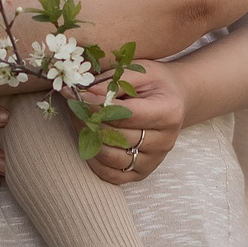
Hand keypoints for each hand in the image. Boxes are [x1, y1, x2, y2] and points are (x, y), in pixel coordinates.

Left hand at [87, 58, 186, 186]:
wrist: (174, 101)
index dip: (99, 105)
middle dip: (90, 120)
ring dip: (88, 139)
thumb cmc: (155, 84)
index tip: (78, 95)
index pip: (127, 114)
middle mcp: (165, 141)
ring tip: (78, 120)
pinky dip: (94, 160)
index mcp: (169, 112)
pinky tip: (87, 140)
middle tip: (73, 105)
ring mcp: (154, 160)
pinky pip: (111, 175)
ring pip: (112, 157)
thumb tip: (85, 94)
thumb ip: (113, 81)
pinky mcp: (141, 173)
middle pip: (117, 136)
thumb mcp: (140, 71)